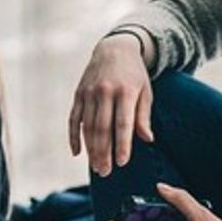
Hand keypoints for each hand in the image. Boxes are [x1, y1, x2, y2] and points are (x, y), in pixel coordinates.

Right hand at [70, 34, 154, 175]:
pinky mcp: (78, 94)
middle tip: (105, 172)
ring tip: (96, 167)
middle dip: (104, 152)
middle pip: (103, 128)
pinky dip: (74, 137)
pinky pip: (74, 119)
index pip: (123, 123)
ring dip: (91, 149)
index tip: (122, 162)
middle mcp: (105, 92)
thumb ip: (143, 115)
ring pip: (88, 126)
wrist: (114, 48)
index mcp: (125, 91)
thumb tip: (147, 139)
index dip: (122, 144)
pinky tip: (77, 153)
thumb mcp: (145, 91)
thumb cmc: (134, 75)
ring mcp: (89, 93)